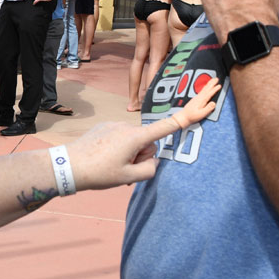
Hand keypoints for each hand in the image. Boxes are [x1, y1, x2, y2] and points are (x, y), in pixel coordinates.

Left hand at [69, 83, 219, 190]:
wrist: (67, 166)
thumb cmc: (98, 173)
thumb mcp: (129, 177)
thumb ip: (149, 169)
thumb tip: (152, 161)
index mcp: (136, 137)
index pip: (169, 126)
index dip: (192, 115)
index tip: (210, 101)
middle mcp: (127, 126)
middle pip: (149, 143)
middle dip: (142, 156)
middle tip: (124, 170)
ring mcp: (115, 125)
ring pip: (134, 142)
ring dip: (129, 154)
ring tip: (111, 167)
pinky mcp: (105, 127)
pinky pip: (121, 139)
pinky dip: (118, 150)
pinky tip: (104, 159)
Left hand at [166, 79, 220, 130]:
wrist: (184, 117)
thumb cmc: (192, 116)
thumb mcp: (201, 114)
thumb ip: (208, 108)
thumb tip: (214, 103)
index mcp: (201, 101)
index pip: (209, 93)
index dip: (214, 89)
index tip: (219, 85)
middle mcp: (199, 98)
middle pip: (206, 89)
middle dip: (212, 83)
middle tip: (217, 78)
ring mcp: (197, 98)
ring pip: (204, 89)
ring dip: (209, 84)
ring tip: (212, 80)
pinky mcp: (195, 99)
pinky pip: (202, 91)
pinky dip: (205, 87)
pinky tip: (206, 87)